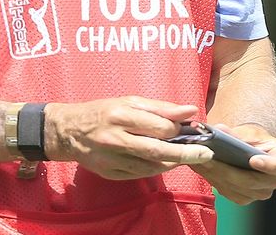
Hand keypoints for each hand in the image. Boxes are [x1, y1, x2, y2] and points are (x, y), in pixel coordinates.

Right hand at [44, 97, 213, 179]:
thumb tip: (190, 110)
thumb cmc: (104, 111)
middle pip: (158, 150)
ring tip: (189, 156)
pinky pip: (141, 174)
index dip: (179, 129)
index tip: (195, 129)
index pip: (159, 127)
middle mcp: (116, 139)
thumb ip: (161, 107)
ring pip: (151, 166)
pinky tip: (167, 162)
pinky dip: (157, 169)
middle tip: (206, 153)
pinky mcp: (110, 173)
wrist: (69, 131)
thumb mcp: (130, 101)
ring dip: (173, 162)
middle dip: (186, 153)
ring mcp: (112, 159)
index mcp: (121, 115)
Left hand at [189, 123, 275, 204]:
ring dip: (217, 175)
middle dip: (229, 170)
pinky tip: (202, 168)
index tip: (253, 160)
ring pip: (238, 189)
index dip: (271, 166)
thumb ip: (237, 133)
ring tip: (200, 161)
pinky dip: (214, 180)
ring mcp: (262, 192)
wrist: (250, 149)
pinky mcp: (246, 198)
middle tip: (210, 158)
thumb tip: (219, 130)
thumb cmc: (255, 139)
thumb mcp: (250, 132)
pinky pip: (229, 192)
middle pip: (254, 181)